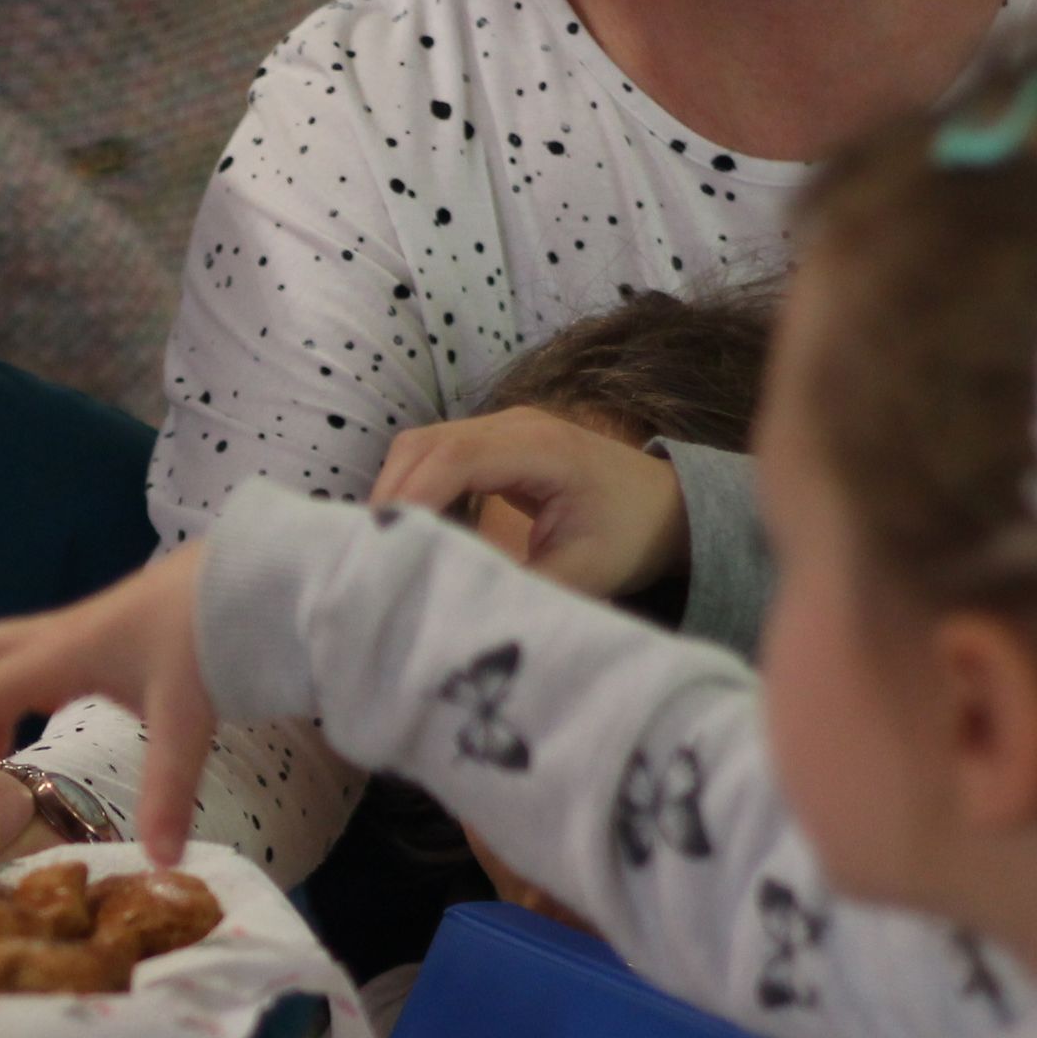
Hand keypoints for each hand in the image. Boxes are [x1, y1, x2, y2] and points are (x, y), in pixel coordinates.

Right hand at [0, 546, 213, 863]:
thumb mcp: (189, 721)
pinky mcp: (102, 630)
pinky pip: (32, 659)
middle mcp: (56, 637)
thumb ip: (170, 793)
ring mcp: (78, 629)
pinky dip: (16, 694)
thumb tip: (161, 864)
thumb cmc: (213, 638)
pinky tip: (40, 723)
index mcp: (60, 656)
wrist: (257, 575)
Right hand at [371, 406, 691, 597]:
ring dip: (397, 494)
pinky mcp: (490, 444)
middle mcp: (512, 425)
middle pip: (422, 446)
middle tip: (371, 559)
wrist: (665, 506)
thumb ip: (521, 588)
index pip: (453, 459)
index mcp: (540, 448)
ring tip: (389, 550)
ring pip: (418, 449)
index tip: (384, 548)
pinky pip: (433, 457)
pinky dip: (413, 490)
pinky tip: (416, 534)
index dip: (411, 499)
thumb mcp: (584, 575)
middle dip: (390, 499)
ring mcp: (498, 429)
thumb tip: (459, 611)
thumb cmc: (630, 536)